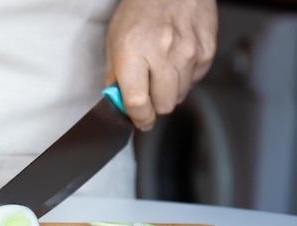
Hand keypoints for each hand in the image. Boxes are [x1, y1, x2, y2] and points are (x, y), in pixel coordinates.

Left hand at [105, 0, 217, 130]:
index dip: (138, 118)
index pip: (138, 102)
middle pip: (163, 105)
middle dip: (154, 106)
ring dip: (169, 92)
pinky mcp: (206, 50)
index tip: (138, 121)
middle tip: (147, 95)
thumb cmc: (139, 9)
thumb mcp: (114, 41)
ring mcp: (188, 52)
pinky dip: (185, 79)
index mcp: (134, 52)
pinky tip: (176, 61)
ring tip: (160, 71)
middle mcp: (162, 53)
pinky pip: (195, 81)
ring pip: (180, 96)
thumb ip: (114, 77)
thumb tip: (118, 105)